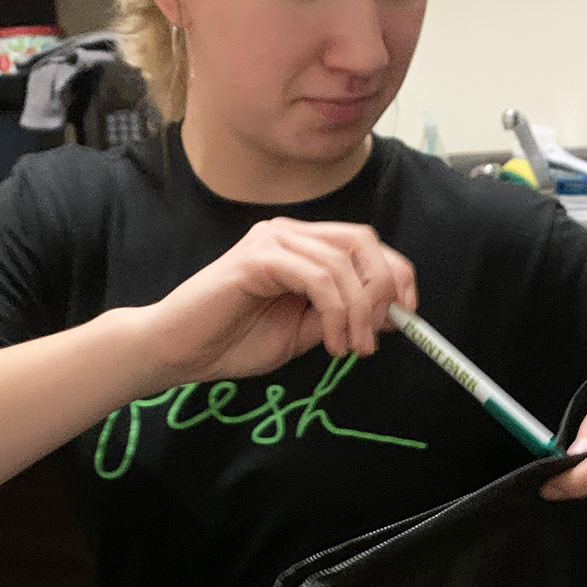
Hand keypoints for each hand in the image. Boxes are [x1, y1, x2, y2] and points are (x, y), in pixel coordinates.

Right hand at [137, 219, 417, 384]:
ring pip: (342, 262)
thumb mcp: (303, 333)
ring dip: (358, 312)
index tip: (408, 314)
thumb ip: (342, 317)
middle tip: (377, 336)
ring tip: (350, 348)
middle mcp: (289, 234)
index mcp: (302, 247)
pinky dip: (335, 311)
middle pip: (362, 242)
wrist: (178, 351)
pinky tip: (330, 341)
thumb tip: (391, 316)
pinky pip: (317, 277)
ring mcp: (272, 240)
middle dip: (382, 289)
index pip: (365, 244)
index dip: (395, 273)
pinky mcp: (257, 258)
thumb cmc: (232, 341)